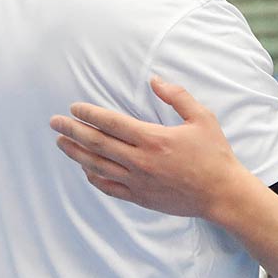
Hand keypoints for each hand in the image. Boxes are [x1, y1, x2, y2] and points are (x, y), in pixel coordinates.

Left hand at [51, 78, 244, 218]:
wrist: (222, 194)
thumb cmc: (215, 155)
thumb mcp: (203, 118)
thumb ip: (177, 96)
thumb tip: (155, 80)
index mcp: (153, 138)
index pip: (111, 123)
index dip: (89, 114)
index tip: (74, 108)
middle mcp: (140, 160)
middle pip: (97, 144)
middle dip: (72, 131)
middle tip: (55, 123)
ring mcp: (138, 181)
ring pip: (98, 166)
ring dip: (76, 153)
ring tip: (61, 143)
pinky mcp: (141, 197)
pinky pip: (109, 188)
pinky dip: (94, 178)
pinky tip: (86, 170)